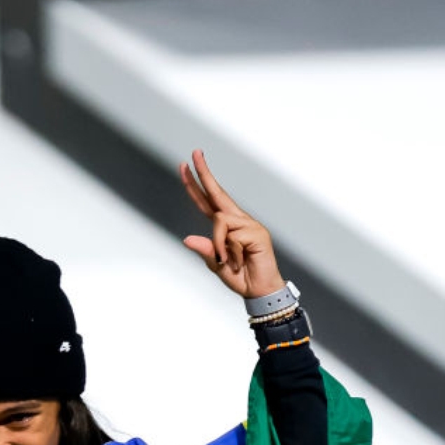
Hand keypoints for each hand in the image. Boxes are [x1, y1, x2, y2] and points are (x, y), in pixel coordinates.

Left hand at [180, 150, 284, 298]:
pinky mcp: (257, 232)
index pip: (207, 201)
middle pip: (217, 193)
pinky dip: (228, 250)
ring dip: (218, 244)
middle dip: (204, 173)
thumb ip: (205, 251)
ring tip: (226, 262)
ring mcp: (249, 224)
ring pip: (219, 220)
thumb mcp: (216, 265)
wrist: (260, 292)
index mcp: (226, 227)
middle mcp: (238, 221)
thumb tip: (187, 238)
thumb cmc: (240, 277)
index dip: (194, 185)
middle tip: (195, 152)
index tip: (184, 166)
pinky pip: (231, 234)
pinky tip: (237, 260)